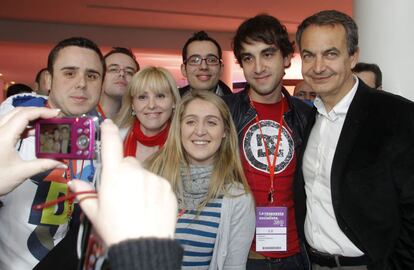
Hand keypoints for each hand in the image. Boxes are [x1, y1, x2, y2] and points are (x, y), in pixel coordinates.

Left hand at [0, 107, 62, 194]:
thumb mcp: (22, 172)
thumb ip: (44, 165)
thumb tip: (62, 164)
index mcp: (4, 136)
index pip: (25, 115)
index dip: (42, 112)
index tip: (57, 114)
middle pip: (19, 111)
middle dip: (37, 111)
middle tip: (53, 116)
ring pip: (13, 116)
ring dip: (30, 117)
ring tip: (46, 122)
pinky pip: (10, 124)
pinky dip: (23, 124)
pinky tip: (33, 131)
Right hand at [69, 119, 176, 246]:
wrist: (144, 246)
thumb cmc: (117, 230)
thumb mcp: (95, 213)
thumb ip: (85, 193)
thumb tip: (75, 183)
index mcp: (114, 175)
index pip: (111, 144)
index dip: (108, 131)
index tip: (107, 124)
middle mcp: (135, 172)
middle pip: (128, 163)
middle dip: (124, 172)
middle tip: (121, 192)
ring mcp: (154, 179)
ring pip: (144, 174)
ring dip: (140, 182)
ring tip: (137, 204)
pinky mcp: (167, 187)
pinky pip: (158, 183)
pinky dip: (153, 191)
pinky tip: (149, 207)